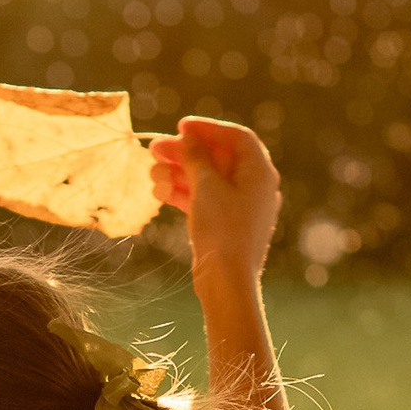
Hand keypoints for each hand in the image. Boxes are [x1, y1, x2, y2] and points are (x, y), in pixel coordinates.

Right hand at [150, 115, 279, 286]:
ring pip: (206, 180)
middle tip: (155, 149)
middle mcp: (253, 187)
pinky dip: (183, 193)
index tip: (181, 127)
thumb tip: (189, 138)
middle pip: (217, 158)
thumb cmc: (222, 230)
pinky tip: (158, 192)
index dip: (208, 129)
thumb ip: (196, 156)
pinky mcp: (224, 224)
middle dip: (185, 153)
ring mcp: (238, 207)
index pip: (236, 137)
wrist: (226, 282)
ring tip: (151, 172)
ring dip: (178, 173)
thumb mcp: (206, 186)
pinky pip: (203, 200)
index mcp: (259, 172)